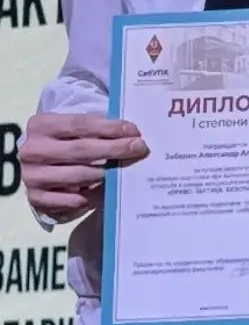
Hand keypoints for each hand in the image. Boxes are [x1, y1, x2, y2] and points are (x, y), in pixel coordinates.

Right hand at [19, 112, 147, 219]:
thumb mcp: (70, 130)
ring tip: (127, 169)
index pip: (80, 124)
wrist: (35, 167)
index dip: (109, 128)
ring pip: (78, 176)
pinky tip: (108, 190)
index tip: (134, 131)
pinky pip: (73, 200)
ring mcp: (32, 177)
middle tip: (139, 148)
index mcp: (41, 125)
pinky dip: (93, 196)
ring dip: (107, 174)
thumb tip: (130, 134)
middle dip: (114, 149)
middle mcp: (32, 150)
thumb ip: (94, 128)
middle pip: (81, 150)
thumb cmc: (62, 143)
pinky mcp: (36, 199)